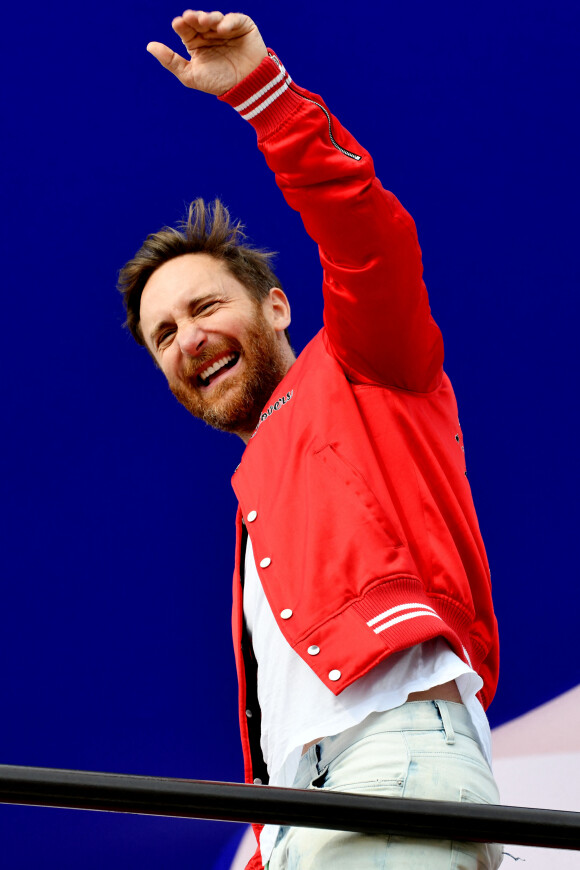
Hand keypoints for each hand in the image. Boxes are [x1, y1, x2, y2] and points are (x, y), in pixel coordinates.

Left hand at [147, 10, 267, 94]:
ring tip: (205, 22)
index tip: (178, 23)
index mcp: (197, 42)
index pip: (186, 29)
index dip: (182, 25)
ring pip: (215, 17)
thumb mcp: (191, 75)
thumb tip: (149, 46)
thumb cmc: (218, 83)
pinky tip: (222, 29)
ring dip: (210, 18)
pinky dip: (229, 22)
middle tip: (190, 18)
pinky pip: (235, 20)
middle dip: (195, 18)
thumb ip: (171, 61)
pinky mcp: (243, 27)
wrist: (247, 89)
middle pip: (199, 20)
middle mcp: (210, 33)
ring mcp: (227, 29)